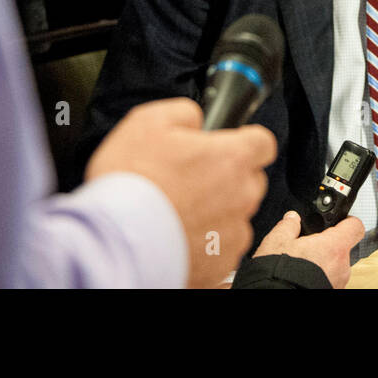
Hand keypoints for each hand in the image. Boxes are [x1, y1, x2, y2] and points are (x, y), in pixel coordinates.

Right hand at [86, 97, 276, 288]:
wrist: (114, 241)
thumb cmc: (131, 182)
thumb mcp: (148, 121)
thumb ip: (184, 113)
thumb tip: (195, 119)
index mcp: (232, 158)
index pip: (263, 142)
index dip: (245, 141)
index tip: (229, 146)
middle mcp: (242, 195)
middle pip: (251, 180)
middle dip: (228, 177)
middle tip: (191, 180)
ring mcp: (233, 232)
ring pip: (237, 215)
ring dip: (217, 211)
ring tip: (179, 210)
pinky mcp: (220, 264)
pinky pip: (222, 247)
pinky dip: (207, 242)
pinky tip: (179, 233)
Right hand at [252, 211, 364, 288]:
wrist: (277, 295)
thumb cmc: (281, 274)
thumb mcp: (277, 242)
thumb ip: (289, 226)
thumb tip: (292, 219)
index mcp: (334, 246)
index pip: (355, 226)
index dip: (347, 221)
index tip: (337, 221)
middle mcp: (342, 265)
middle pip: (343, 247)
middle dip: (328, 245)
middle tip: (309, 246)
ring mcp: (339, 281)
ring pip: (336, 265)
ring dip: (324, 262)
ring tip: (303, 263)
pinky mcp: (334, 292)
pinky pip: (331, 279)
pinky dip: (321, 276)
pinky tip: (304, 276)